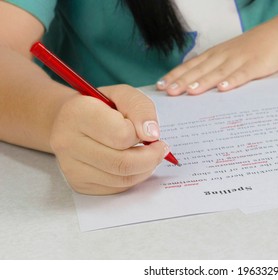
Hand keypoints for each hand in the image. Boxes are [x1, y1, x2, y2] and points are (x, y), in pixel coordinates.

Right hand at [50, 85, 167, 194]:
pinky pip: (116, 188)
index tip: (149, 131)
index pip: (121, 135)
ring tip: (150, 155)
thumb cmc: (101, 106)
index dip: (141, 134)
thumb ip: (141, 108)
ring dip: (145, 169)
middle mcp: (67, 142)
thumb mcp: (123, 95)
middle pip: (122, 163)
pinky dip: (133, 178)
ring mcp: (70, 167)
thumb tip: (152, 135)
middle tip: (161, 149)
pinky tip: (134, 164)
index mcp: (77, 114)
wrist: (71, 121)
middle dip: (151, 157)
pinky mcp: (78, 183)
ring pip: (121, 179)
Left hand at [157, 20, 277, 94]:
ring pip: (218, 72)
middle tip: (169, 92)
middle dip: (183, 80)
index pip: (191, 65)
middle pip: (200, 69)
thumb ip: (214, 68)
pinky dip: (232, 81)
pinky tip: (223, 89)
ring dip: (203, 81)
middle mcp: (223, 56)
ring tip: (189, 91)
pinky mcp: (256, 65)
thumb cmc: (252, 48)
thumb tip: (194, 82)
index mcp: (216, 54)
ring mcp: (239, 60)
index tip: (161, 86)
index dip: (176, 75)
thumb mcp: (229, 55)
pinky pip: (242, 74)